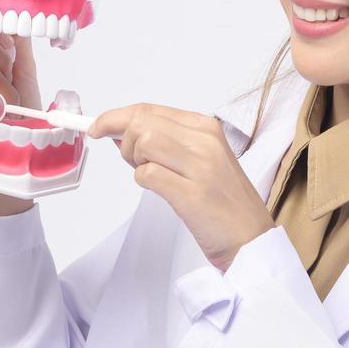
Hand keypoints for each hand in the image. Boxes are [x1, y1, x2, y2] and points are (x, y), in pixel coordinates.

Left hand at [87, 103, 275, 269]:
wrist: (250, 238)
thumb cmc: (222, 201)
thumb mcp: (199, 159)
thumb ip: (165, 141)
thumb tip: (119, 132)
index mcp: (206, 127)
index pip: (149, 109)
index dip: (116, 117)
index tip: (98, 128)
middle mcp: (204, 140)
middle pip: (142, 122)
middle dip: (125, 142)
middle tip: (135, 163)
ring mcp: (200, 166)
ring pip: (143, 142)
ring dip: (136, 162)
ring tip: (154, 178)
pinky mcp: (192, 194)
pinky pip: (148, 175)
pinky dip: (144, 182)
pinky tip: (163, 191)